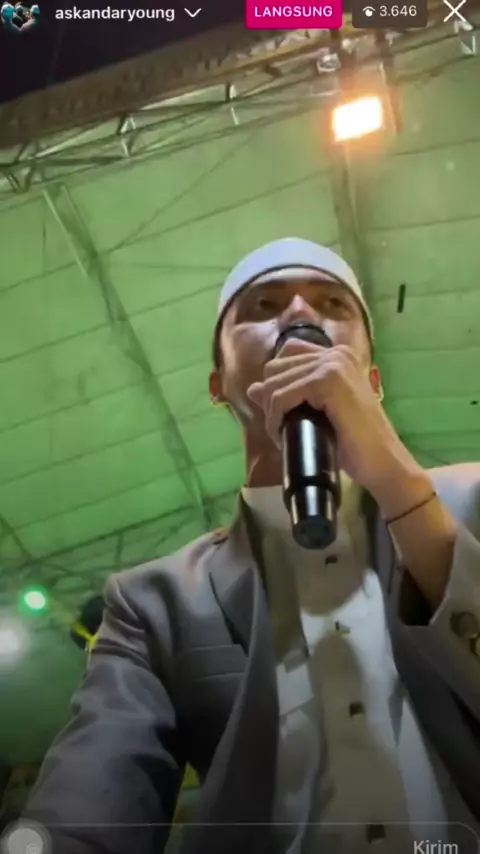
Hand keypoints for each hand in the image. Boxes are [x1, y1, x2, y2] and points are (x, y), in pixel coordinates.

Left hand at [247, 338, 418, 496]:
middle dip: (270, 400)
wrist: (382, 462)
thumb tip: (253, 388)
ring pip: (274, 384)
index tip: (283, 413)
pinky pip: (281, 396)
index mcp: (337, 356)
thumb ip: (289, 394)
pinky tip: (284, 435)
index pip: (286, 355)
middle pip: (275, 368)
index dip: (277, 384)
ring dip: (271, 414)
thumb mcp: (316, 412)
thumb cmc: (353, 441)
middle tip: (283, 427)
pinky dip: (275, 419)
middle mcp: (335, 353)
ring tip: (284, 435)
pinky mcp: (327, 381)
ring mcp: (332, 364)